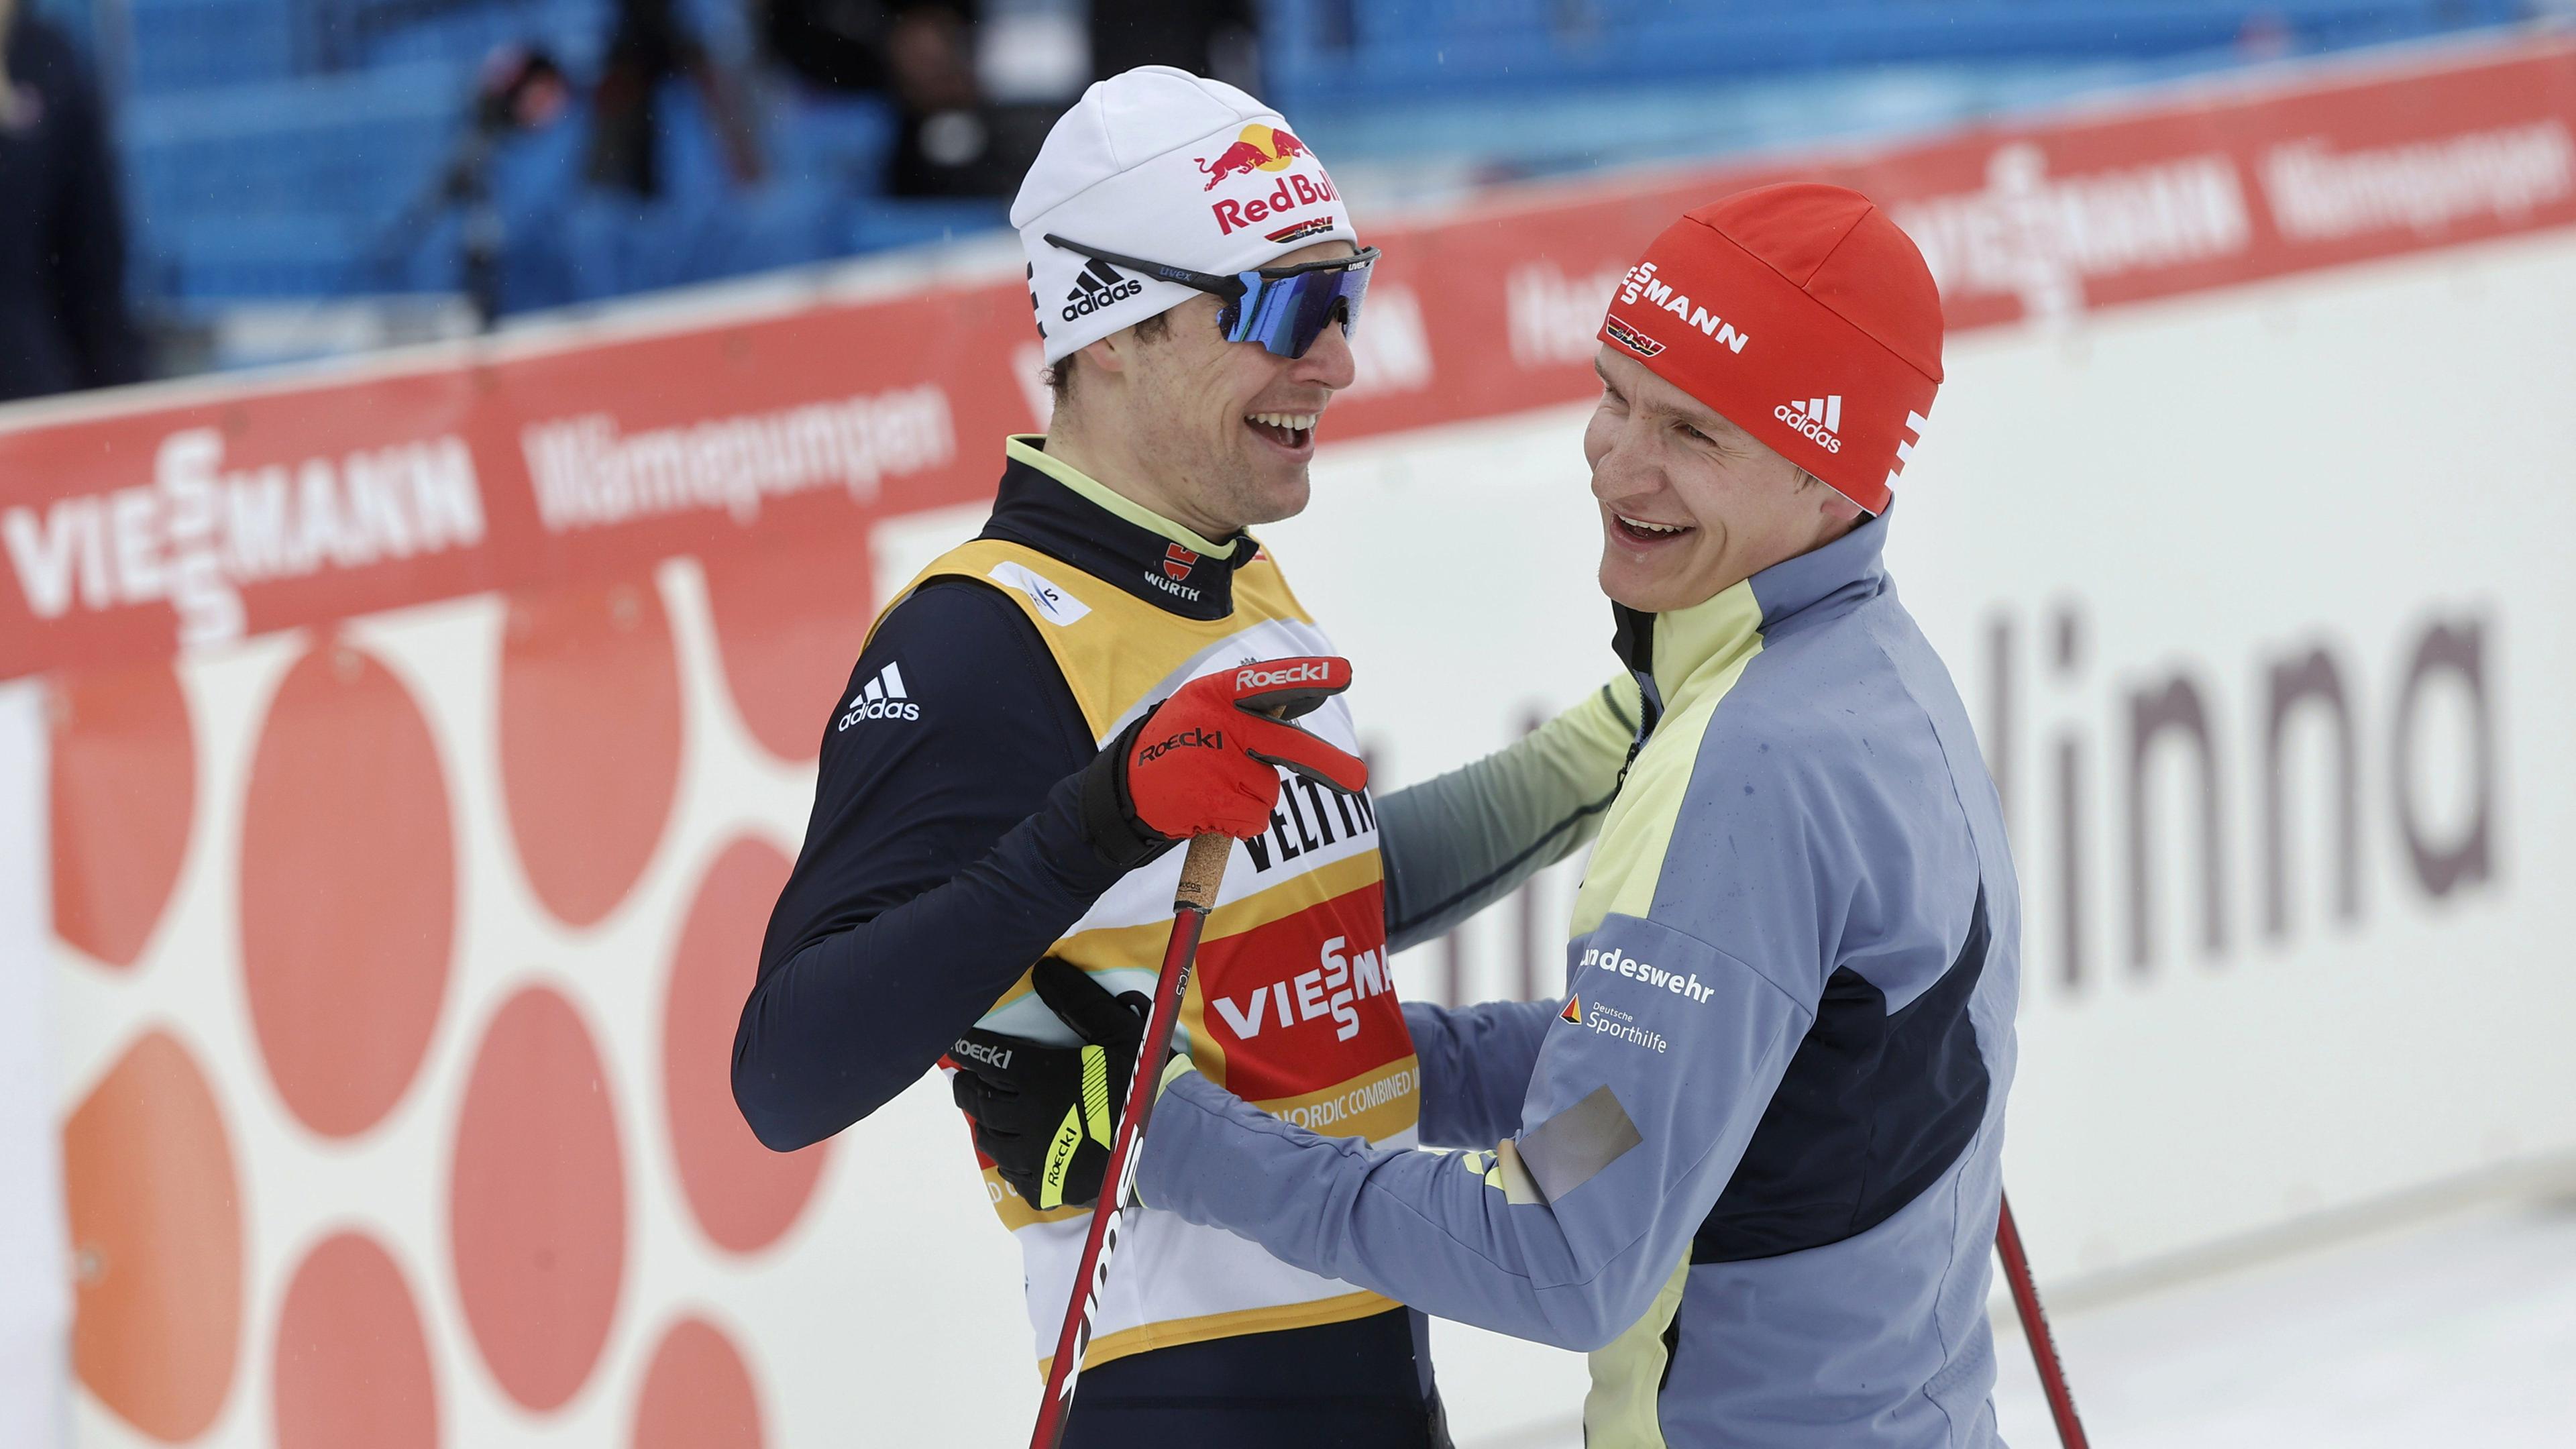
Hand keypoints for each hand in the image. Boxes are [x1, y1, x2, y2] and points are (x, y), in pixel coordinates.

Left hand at [950, 959, 1151, 1209]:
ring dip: (982, 1121)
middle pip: (980, 1100)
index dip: (969, 1049)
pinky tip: (1010, 1151)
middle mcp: (1027, 1118)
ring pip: (990, 1139)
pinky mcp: (1051, 1186)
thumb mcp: (1117, 1029)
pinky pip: (1014, 1173)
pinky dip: (1006, 1158)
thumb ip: (1077, 1001)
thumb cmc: (1145, 1079)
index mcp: (1039, 1077)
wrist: (1173, 1141)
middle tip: (965, 1078)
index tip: (955, 1044)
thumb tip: (1043, 971)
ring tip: (982, 1112)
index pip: (990, 1059)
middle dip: (968, 1085)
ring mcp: (1037, 1156)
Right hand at [1078, 657, 1368, 853]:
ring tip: (1215, 788)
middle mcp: (1219, 725)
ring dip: (1253, 796)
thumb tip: (1304, 706)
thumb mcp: (1202, 709)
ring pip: (1269, 789)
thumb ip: (1248, 707)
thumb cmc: (1178, 744)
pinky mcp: (1213, 802)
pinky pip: (1254, 819)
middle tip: (1356, 780)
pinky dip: (1241, 822)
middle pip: (1288, 746)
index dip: (1307, 676)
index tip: (1344, 673)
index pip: (1268, 681)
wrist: (1126, 790)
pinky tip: (1210, 809)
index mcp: (1216, 693)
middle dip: (1326, 765)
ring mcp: (1216, 765)